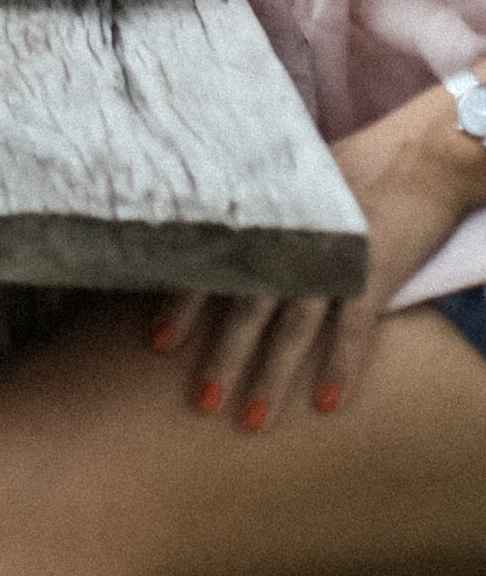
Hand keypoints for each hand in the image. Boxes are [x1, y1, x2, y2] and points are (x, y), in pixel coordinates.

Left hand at [150, 90, 482, 430]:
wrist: (420, 155)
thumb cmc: (351, 167)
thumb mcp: (291, 178)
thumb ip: (258, 211)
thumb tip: (211, 238)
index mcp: (267, 211)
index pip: (214, 262)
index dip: (183, 302)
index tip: (157, 342)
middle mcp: (293, 235)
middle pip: (249, 303)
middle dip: (223, 355)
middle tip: (200, 402)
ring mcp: (334, 255)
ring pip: (294, 325)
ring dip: (272, 376)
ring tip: (252, 420)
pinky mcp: (376, 268)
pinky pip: (355, 325)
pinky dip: (342, 364)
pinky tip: (328, 403)